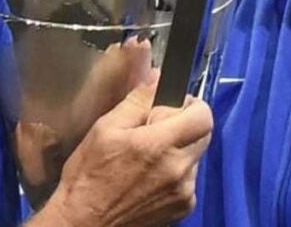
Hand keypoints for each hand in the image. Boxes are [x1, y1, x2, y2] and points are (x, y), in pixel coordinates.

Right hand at [35, 76, 211, 226]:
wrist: (86, 223)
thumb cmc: (89, 174)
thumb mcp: (105, 128)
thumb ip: (137, 101)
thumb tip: (157, 79)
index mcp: (160, 145)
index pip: (203, 116)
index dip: (192, 104)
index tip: (175, 104)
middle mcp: (180, 170)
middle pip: (204, 134)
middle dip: (186, 124)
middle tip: (157, 127)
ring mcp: (184, 193)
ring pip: (195, 157)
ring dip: (179, 149)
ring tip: (148, 156)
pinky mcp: (183, 209)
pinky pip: (189, 180)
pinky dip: (176, 172)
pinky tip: (150, 176)